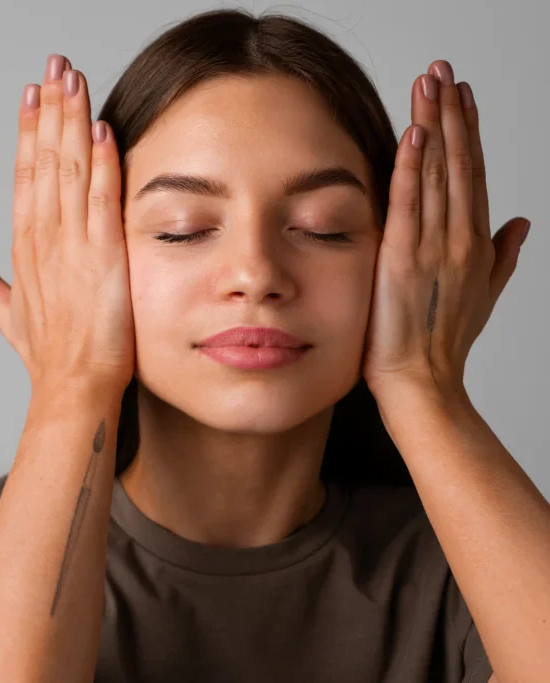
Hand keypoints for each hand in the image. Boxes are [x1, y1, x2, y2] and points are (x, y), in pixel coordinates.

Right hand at [0, 54, 134, 395]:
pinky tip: (101, 130)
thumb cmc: (46, 356)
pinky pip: (102, 203)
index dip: (27, 132)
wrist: (71, 390)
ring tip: (72, 79)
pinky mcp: (103, 259)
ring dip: (70, 122)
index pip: (24, 175)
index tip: (31, 94)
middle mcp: (43, 240)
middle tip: (54, 64)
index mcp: (24, 247)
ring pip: (69, 171)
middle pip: (44, 161)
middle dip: (49, 109)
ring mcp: (71, 247)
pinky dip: (102, 165)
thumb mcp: (7, 312)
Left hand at [362, 59, 530, 397]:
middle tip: (444, 69)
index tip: (460, 95)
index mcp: (474, 241)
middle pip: (458, 162)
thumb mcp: (483, 292)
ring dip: (433, 124)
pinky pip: (410, 204)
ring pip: (438, 174)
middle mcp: (459, 237)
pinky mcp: (403, 259)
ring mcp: (434, 247)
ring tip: (430, 83)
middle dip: (450, 113)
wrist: (422, 382)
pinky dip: (413, 166)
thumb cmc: (444, 342)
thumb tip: (520, 222)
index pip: (471, 173)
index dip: (467, 131)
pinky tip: (414, 132)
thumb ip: (502, 254)